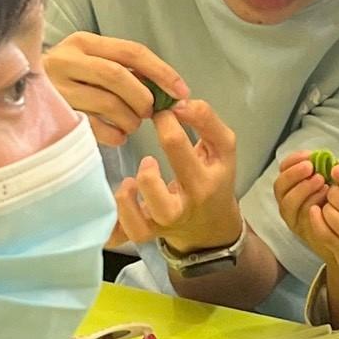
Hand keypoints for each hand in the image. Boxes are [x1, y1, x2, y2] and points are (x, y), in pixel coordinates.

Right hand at [44, 32, 188, 146]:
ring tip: (133, 123)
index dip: (162, 72)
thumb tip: (168, 89)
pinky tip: (119, 135)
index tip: (182, 91)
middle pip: (119, 77)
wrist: (13, 91)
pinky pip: (95, 128)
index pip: (132, 52)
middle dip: (143, 98)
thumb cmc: (69, 78)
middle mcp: (66, 60)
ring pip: (109, 103)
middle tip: (150, 111)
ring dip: (131, 119)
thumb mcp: (92, 61)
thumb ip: (124, 69)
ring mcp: (57, 88)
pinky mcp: (53, 115)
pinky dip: (116, 135)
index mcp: (83, 42)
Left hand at [115, 99, 240, 251]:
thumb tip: (178, 103)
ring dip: (127, 198)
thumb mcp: (222, 147)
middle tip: (148, 157)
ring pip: (138, 223)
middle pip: (158, 196)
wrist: (213, 225)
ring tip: (130, 182)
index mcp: (204, 182)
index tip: (162, 113)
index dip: (164, 120)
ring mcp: (161, 224)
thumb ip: (206, 118)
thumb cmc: (215, 179)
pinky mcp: (145, 233)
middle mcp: (183, 208)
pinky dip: (115, 221)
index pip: (176, 145)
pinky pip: (123, 235)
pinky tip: (119, 199)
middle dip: (146, 170)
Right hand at [274, 153, 338, 264]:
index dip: (292, 161)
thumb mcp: (332, 183)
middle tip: (310, 167)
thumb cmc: (338, 203)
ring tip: (321, 181)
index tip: (308, 155)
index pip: (283, 170)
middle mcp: (288, 202)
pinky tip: (326, 196)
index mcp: (292, 186)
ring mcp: (293, 218)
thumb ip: (327, 171)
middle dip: (293, 174)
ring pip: (288, 203)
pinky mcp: (302, 230)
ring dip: (303, 188)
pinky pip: (302, 216)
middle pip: (280, 187)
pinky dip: (312, 203)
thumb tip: (329, 158)